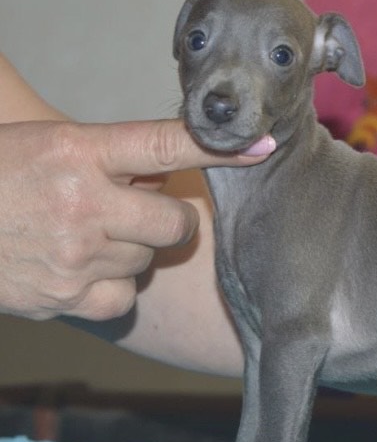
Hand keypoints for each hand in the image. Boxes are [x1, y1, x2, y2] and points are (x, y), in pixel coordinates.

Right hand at [0, 119, 273, 320]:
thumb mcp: (49, 146)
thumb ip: (111, 158)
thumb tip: (166, 176)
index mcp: (77, 150)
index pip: (165, 143)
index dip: (220, 146)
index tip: (262, 145)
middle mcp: (82, 202)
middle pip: (176, 222)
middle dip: (167, 220)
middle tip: (134, 212)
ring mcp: (74, 255)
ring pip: (149, 260)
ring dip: (132, 251)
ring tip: (87, 237)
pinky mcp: (65, 298)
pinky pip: (125, 295)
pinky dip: (113, 286)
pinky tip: (81, 269)